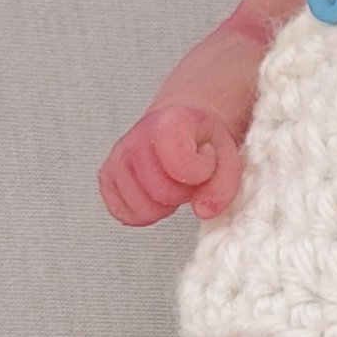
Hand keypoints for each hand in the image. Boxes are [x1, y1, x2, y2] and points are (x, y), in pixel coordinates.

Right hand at [99, 105, 242, 224]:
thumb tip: (203, 211)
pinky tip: (156, 196)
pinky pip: (122, 213)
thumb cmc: (203, 139)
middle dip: (183, 194)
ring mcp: (118, 157)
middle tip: (190, 178)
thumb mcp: (229, 155)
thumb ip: (223, 186)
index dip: (202, 174)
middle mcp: (136, 138)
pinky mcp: (107, 176)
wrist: (182, 123)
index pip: (182, 167)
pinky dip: (143, 213)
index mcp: (169, 124)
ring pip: (140, 208)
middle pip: (162, 193)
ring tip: (173, 185)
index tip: (206, 159)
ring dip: (164, 206)